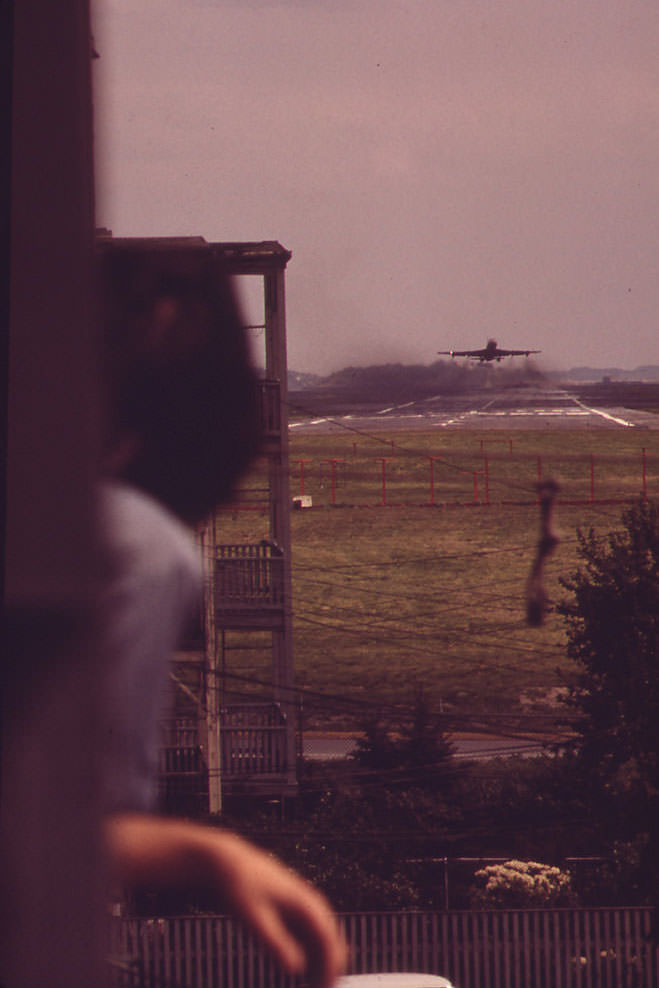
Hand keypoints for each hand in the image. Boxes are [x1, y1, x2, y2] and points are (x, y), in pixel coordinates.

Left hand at [106, 814, 347, 987]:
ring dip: (321, 959)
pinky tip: (301, 968)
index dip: (331, 967)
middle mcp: (309, 901)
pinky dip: (311, 950)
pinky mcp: (291, 906)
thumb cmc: (239, 887)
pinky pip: (310, 932)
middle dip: (331, 965)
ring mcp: (301, 902)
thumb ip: (276, 945)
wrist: (225, 861)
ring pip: (322, 935)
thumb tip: (297, 969)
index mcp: (305, 902)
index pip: (329, 939)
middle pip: (331, 937)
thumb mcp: (255, 919)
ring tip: (313, 984)